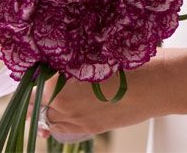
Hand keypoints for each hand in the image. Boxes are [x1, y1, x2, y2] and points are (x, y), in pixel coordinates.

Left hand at [35, 46, 186, 137]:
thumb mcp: (91, 56)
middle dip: (37, 94)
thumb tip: (54, 63)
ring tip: (51, 96)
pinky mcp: (92, 128)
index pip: (32, 86)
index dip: (32, 78)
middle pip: (38, 105)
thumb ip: (69, 63)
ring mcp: (79, 120)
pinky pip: (65, 129)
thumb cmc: (126, 65)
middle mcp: (65, 107)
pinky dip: (59, 122)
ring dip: (47, 108)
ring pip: (50, 119)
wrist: (155, 84)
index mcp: (60, 86)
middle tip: (40, 83)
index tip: (34, 72)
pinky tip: (64, 112)